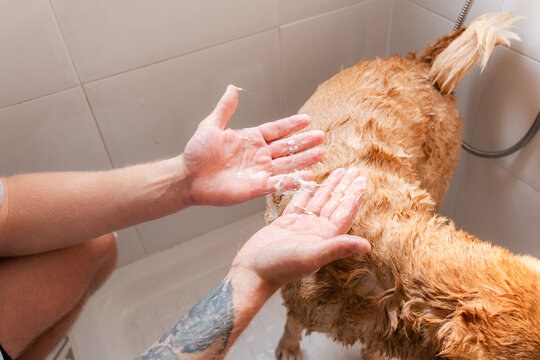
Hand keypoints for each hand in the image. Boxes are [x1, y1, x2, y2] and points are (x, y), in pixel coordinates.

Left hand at [180, 85, 324, 205]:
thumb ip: (225, 109)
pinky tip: (308, 177)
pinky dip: (293, 181)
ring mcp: (259, 171)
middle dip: (304, 143)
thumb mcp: (211, 126)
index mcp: (251, 139)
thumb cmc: (197, 153)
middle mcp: (259, 155)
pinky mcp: (257, 188)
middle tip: (321, 137)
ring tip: (320, 154)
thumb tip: (231, 89)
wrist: (188, 177)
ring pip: (287, 164)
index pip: (276, 130)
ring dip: (303, 160)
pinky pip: (278, 183)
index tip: (307, 119)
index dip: (291, 125)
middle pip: (287, 147)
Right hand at [231, 168, 369, 289]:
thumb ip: (337, 248)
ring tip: (338, 171)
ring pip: (319, 201)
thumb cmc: (280, 267)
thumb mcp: (311, 255)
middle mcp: (316, 231)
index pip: (343, 213)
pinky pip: (299, 203)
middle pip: (334, 204)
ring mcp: (301, 227)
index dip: (353, 197)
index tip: (362, 181)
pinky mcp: (285, 223)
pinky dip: (306, 192)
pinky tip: (311, 182)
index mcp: (325, 238)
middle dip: (345, 188)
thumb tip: (367, 246)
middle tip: (355, 171)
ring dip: (329, 187)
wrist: (253, 272)